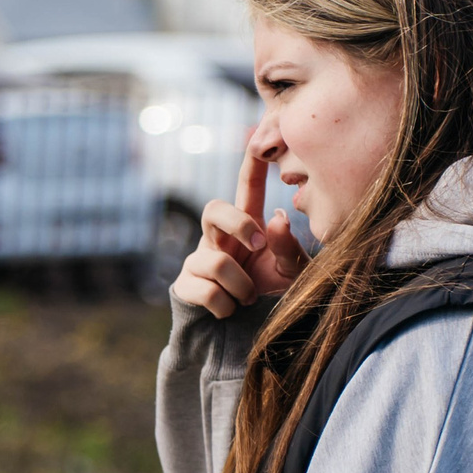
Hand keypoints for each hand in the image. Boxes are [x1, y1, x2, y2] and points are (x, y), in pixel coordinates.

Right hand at [170, 150, 307, 319]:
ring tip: (247, 297)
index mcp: (243, 226)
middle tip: (260, 243)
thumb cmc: (264, 294)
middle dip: (237, 224)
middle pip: (212, 208)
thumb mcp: (289, 274)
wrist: (234, 336)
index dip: (250, 163)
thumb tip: (278, 218)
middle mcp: (216, 237)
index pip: (245, 188)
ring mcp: (196, 260)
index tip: (259, 136)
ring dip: (241, 285)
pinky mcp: (183, 285)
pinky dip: (227, 306)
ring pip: (216, 262)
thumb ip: (289, 248)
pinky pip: (208, 291)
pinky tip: (229, 311)